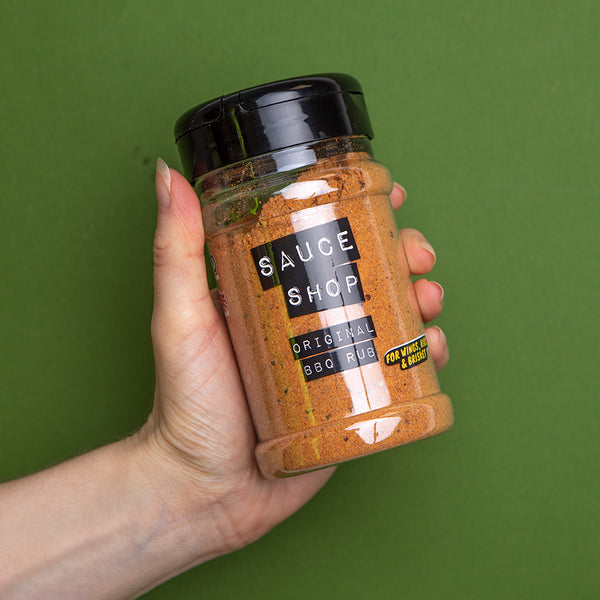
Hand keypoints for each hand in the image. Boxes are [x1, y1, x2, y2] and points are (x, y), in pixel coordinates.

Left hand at [135, 160, 448, 554]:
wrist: (204, 488)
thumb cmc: (186, 405)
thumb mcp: (179, 318)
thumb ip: (174, 249)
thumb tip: (167, 174)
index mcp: (273, 293)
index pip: (322, 238)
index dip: (361, 212)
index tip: (387, 196)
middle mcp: (306, 321)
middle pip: (368, 273)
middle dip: (404, 255)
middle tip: (417, 257)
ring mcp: (332, 359)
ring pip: (391, 315)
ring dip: (422, 298)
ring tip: (428, 301)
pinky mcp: (351, 399)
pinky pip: (396, 368)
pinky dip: (422, 352)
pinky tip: (430, 348)